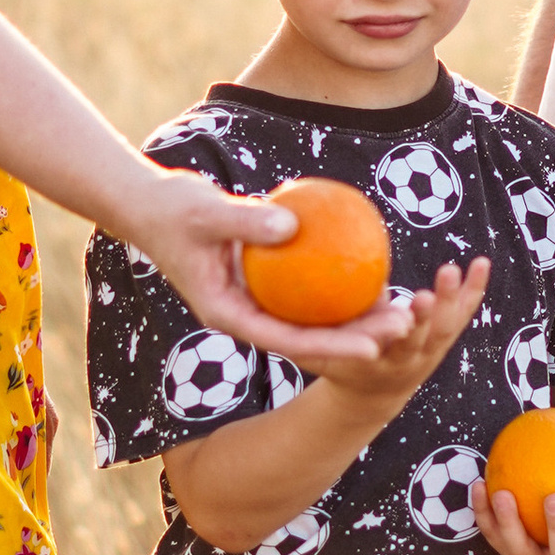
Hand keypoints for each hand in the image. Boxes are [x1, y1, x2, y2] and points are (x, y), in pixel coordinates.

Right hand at [126, 169, 422, 370]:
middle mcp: (246, 315)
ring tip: (401, 305)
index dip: (333, 349)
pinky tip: (371, 265)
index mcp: (229, 315)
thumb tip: (292, 224)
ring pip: (312, 316)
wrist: (150, 205)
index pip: (288, 341)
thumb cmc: (172, 209)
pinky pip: (307, 284)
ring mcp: (255, 299)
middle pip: (309, 336)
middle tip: (403, 325)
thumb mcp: (205, 212)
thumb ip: (245, 220)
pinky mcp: (264, 280)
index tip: (373, 348)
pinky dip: (336, 278)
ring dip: (355, 315)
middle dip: (357, 338)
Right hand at [322, 258, 493, 416]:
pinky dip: (473, 289)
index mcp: (370, 363)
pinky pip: (461, 315)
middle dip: (421, 318)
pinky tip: (482, 263)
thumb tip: (341, 269)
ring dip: (448, 300)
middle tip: (424, 297)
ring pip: (443, 329)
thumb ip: (337, 317)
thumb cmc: (344, 361)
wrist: (372, 394)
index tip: (392, 316)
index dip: (384, 333)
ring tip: (449, 271)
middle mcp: (403, 360)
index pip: (378, 348)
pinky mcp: (443, 341)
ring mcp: (427, 352)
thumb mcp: (327, 349)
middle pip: (415, 341)